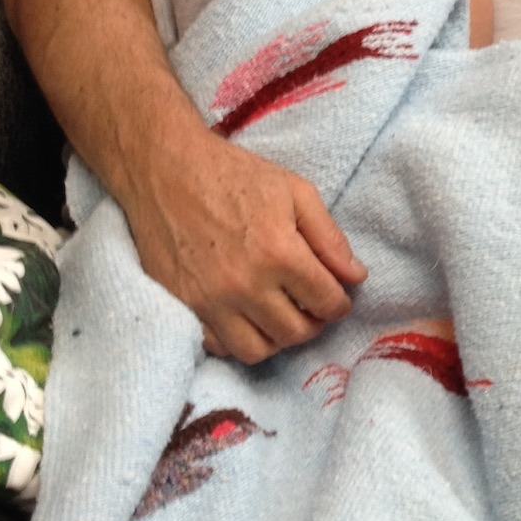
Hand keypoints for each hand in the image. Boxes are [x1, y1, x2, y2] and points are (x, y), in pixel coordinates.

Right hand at [122, 119, 365, 363]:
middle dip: (311, 323)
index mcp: (279, 252)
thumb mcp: (294, 190)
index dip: (339, 303)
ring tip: (277, 314)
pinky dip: (236, 339)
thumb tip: (355, 277)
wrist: (165, 169)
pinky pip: (218, 347)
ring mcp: (209, 301)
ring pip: (257, 351)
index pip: (327, 302)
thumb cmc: (234, 174)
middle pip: (294, 333)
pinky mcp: (182, 306)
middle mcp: (245, 284)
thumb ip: (329, 237)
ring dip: (275, 337)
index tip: (335, 297)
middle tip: (309, 306)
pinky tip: (243, 315)